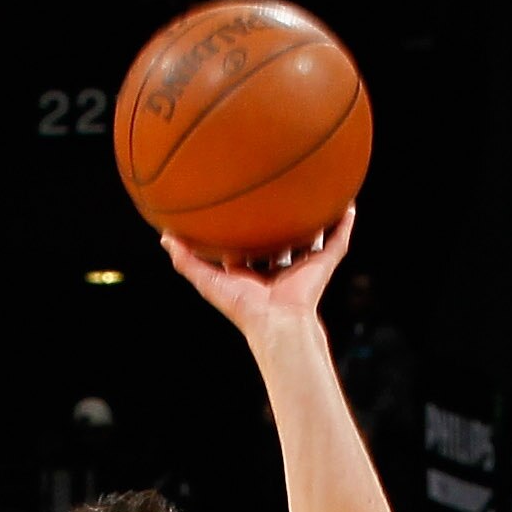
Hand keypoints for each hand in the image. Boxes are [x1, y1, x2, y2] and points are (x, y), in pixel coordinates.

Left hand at [159, 203, 356, 335]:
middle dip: (278, 218)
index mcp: (253, 272)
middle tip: (276, 190)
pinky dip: (344, 224)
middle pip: (279, 238)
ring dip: (315, 217)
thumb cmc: (241, 306)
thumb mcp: (207, 280)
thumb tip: (163, 237)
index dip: (243, 227)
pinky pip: (337, 241)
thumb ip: (185, 261)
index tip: (239, 204)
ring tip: (319, 189)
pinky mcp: (323, 266)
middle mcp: (278, 267)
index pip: (247, 246)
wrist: (277, 322)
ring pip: (310, 237)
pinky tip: (348, 203)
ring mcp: (302, 266)